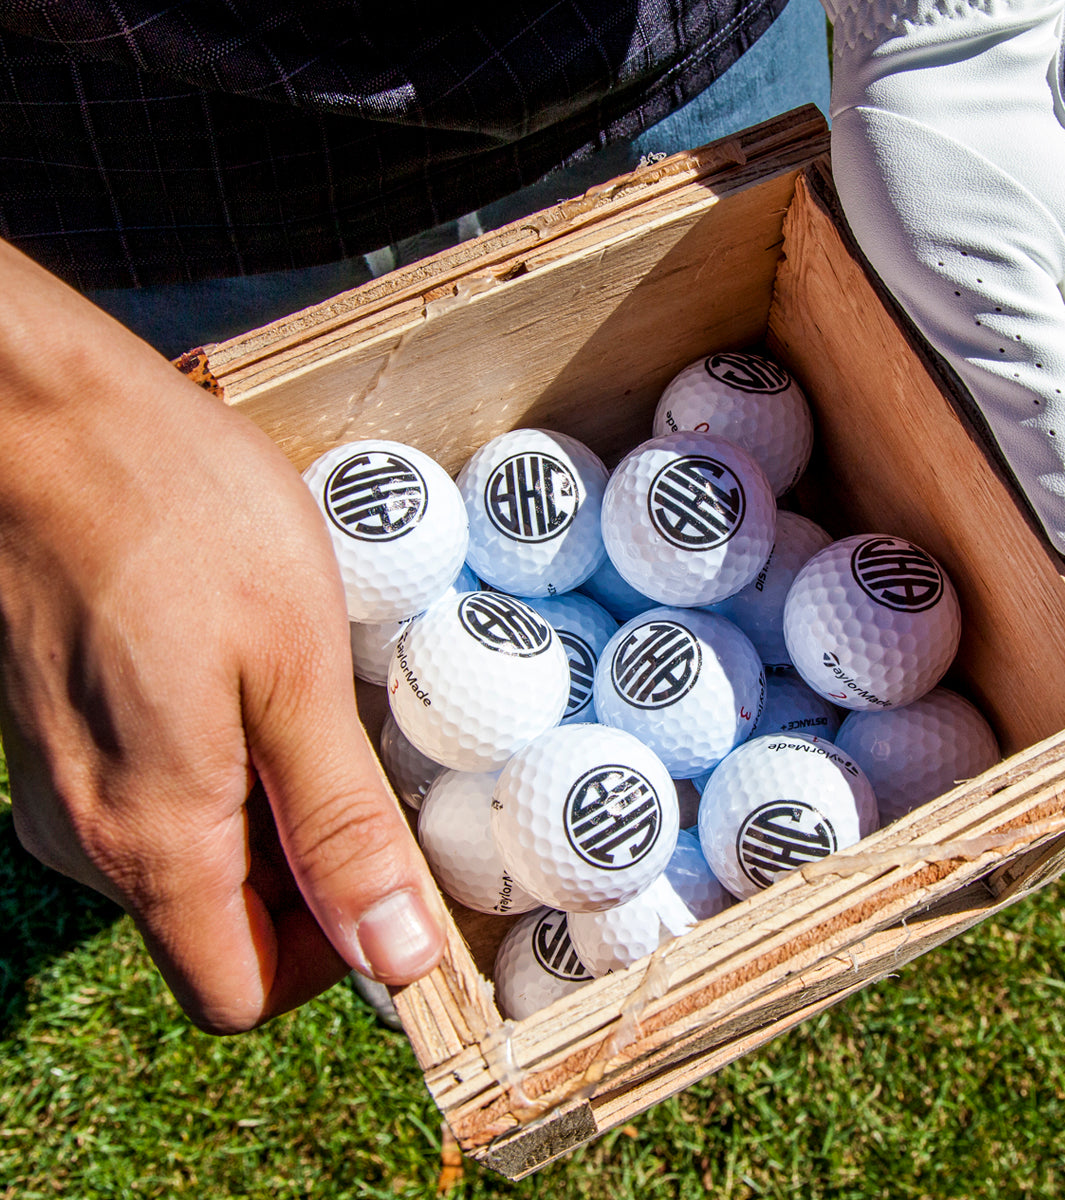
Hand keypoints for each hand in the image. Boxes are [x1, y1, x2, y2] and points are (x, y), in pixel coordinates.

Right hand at [0, 241, 445, 1032]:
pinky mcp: (64, 732)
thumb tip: (398, 955)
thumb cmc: (181, 522)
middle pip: (219, 928)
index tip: (384, 878)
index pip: (238, 993)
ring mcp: (67, 784)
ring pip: (192, 860)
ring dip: (269, 812)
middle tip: (361, 764)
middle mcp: (89, 836)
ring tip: (306, 705)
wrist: (46, 418)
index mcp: (151, 840)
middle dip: (307, 873)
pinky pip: (157, 797)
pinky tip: (250, 681)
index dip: (326, 959)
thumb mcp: (295, 673)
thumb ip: (341, 826)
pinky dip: (222, 769)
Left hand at [822, 0, 1064, 581]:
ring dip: (1015, 465)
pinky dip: (992, 413)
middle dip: (1053, 510)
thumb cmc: (958, 179)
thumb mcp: (1000, 327)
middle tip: (957, 510)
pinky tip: (934, 405)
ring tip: (935, 461)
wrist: (928, 55)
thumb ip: (1062, 440)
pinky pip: (1034, 385)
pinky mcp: (1046, 294)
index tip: (1012, 559)